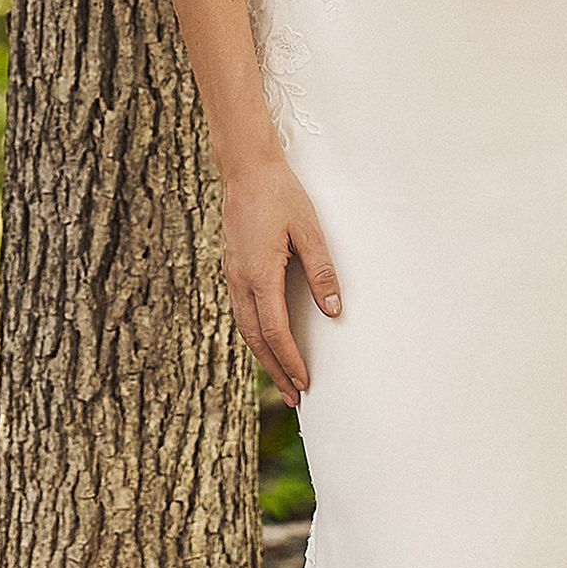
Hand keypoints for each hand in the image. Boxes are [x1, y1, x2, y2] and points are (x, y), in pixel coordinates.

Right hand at [222, 155, 341, 407]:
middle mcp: (240, 281)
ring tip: (284, 378)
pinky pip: (242, 312)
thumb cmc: (280, 196)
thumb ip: (322, 272)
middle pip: (257, 339)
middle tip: (297, 398)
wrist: (246, 170)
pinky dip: (256, 335)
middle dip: (277, 370)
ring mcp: (232, 276)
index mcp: (259, 275)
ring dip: (265, 356)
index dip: (291, 360)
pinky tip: (268, 343)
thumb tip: (334, 310)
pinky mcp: (233, 269)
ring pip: (246, 328)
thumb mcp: (310, 231)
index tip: (306, 382)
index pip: (275, 331)